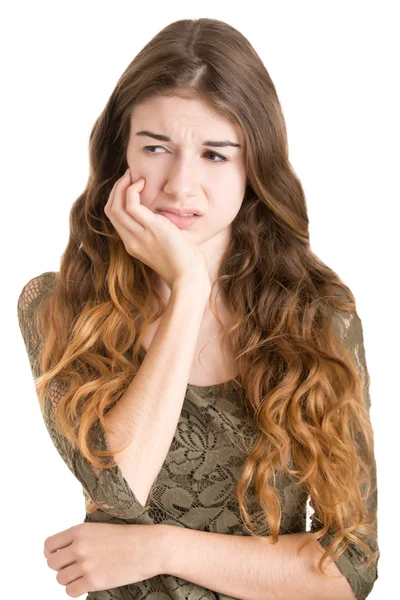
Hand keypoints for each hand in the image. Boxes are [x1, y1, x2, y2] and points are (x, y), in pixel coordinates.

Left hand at [43, 522, 164, 596]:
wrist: (148, 547)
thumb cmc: (128, 537)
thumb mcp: (100, 528)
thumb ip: (80, 537)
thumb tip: (63, 551)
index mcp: (80, 531)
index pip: (49, 545)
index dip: (51, 553)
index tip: (59, 556)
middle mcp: (79, 547)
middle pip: (52, 564)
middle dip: (60, 567)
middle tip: (73, 567)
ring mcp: (85, 565)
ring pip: (60, 579)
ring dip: (69, 579)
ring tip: (83, 574)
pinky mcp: (93, 582)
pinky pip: (70, 591)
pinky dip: (76, 589)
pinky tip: (86, 583)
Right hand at [104, 168, 210, 293]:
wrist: (188, 276)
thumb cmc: (183, 263)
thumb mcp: (165, 246)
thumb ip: (157, 233)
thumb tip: (163, 217)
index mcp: (133, 245)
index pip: (115, 219)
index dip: (117, 199)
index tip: (129, 186)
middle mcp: (131, 241)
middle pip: (111, 210)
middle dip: (117, 189)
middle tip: (128, 176)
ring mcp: (139, 236)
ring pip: (116, 207)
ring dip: (122, 186)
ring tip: (133, 176)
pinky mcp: (152, 229)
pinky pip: (131, 205)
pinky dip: (132, 190)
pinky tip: (143, 183)